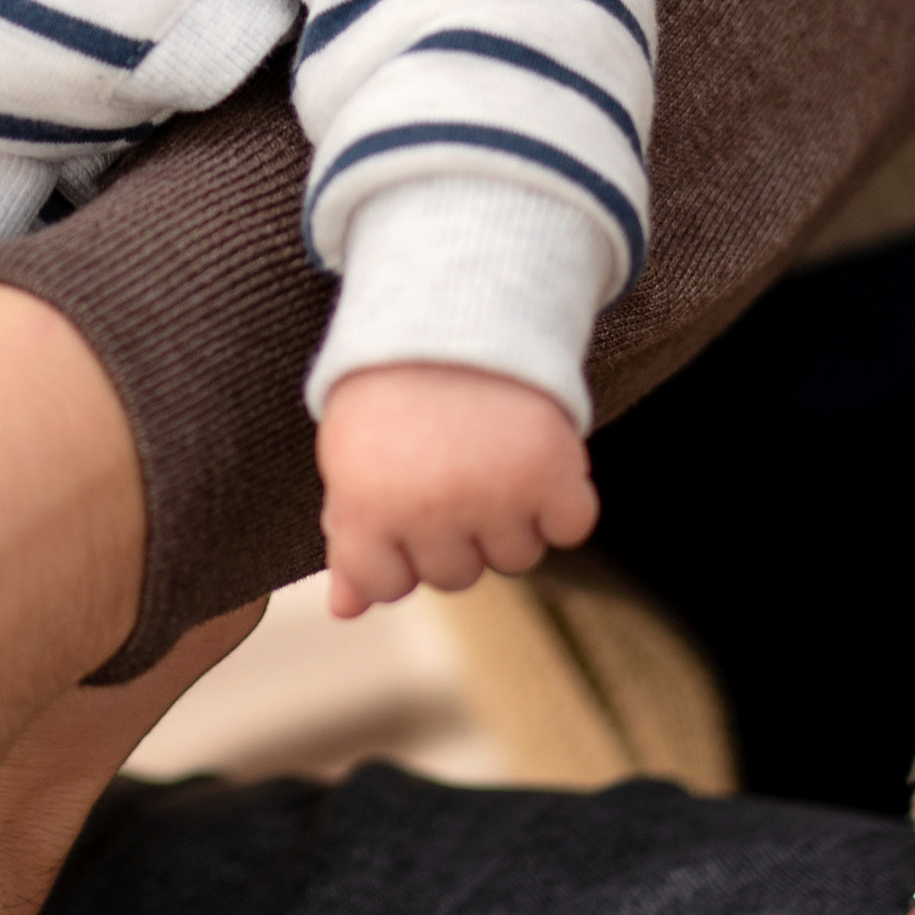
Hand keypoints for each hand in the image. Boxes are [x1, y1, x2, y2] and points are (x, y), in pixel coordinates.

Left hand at [314, 359, 596, 615]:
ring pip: (516, 558)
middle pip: (456, 575)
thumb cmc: (391, 389)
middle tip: (445, 458)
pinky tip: (533, 451)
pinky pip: (571, 526)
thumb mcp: (352, 455)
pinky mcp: (553, 473)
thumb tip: (344, 611)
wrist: (453, 302)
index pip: (386, 586)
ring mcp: (495, 495)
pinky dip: (563, 498)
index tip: (396, 493)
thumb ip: (349, 539)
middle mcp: (429, 510)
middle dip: (452, 529)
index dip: (395, 546)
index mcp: (365, 506)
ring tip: (488, 448)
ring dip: (511, 514)